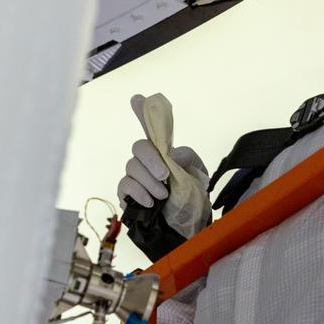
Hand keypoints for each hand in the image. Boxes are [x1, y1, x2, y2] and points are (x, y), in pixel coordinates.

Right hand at [117, 95, 210, 237]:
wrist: (188, 224)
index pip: (151, 127)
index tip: (138, 98)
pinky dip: (138, 192)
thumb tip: (173, 153)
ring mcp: (135, 176)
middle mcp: (147, 160)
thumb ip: (189, 158)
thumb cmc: (192, 195)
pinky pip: (125, 185)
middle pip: (139, 146)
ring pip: (131, 166)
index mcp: (164, 151)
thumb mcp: (198, 173)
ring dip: (148, 181)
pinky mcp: (127, 194)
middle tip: (165, 176)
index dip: (142, 111)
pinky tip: (150, 201)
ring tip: (163, 195)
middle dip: (151, 160)